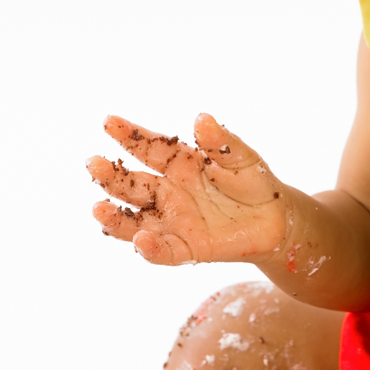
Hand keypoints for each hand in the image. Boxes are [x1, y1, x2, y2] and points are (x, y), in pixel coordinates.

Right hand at [89, 113, 288, 265]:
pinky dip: (150, 248)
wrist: (276, 220)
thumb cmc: (254, 182)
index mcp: (180, 164)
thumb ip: (222, 143)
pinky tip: (141, 241)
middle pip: (134, 185)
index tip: (109, 122)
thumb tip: (201, 118)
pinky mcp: (187, 247)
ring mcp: (175, 220)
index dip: (130, 135)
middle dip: (113, 176)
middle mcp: (170, 192)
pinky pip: (164, 250)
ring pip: (137, 221)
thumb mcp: (243, 158)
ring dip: (116, 217)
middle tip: (94, 164)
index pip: (149, 148)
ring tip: (98, 209)